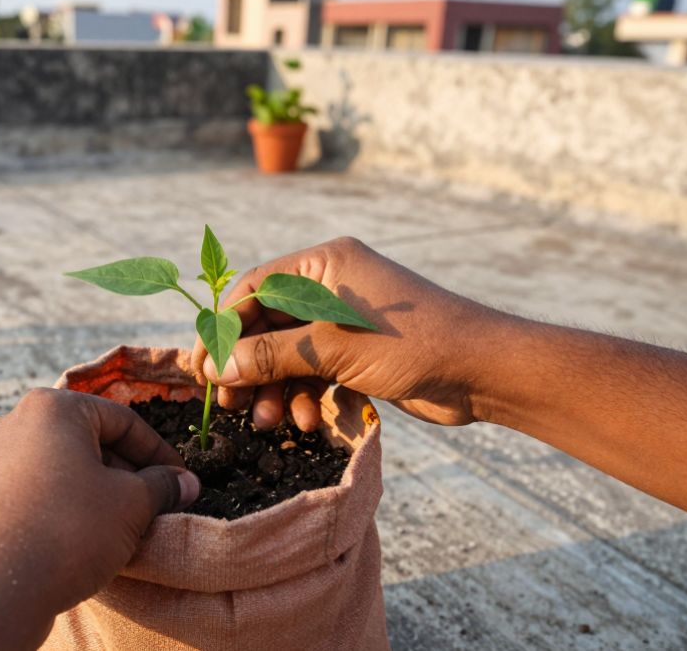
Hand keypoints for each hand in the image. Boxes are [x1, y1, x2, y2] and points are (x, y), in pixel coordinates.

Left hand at [0, 389, 199, 650]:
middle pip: (87, 440)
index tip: (179, 482)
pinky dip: (60, 506)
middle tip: (151, 508)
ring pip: (58, 467)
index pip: (123, 420)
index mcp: (52, 408)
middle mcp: (13, 422)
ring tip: (116, 528)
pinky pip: (31, 490)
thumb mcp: (131, 505)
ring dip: (93, 492)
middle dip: (125, 473)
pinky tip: (77, 541)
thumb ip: (162, 486)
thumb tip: (184, 483)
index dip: (159, 454)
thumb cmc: (64, 534)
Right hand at [192, 237, 501, 428]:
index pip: (253, 290)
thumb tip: (216, 368)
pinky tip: (308, 419)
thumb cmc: (415, 344)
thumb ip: (271, 355)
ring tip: (273, 421)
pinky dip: (304, 394)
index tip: (201, 369)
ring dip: (276, 388)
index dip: (223, 330)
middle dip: (249, 367)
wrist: (485, 371)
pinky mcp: (357, 351)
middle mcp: (330, 287)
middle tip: (231, 404)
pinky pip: (313, 370)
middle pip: (266, 325)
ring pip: (288, 354)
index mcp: (323, 266)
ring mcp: (343, 320)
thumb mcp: (334, 349)